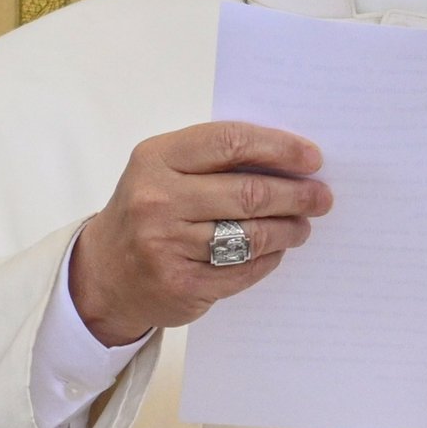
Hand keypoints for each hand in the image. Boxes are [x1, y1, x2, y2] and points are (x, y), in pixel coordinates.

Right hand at [68, 122, 330, 344]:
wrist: (104, 273)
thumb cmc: (148, 209)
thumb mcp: (165, 170)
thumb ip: (215, 159)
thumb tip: (289, 158)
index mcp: (156, 158)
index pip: (230, 142)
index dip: (279, 148)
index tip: (313, 158)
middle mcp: (157, 200)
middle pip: (248, 193)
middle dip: (295, 194)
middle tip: (322, 197)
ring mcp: (167, 245)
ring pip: (251, 235)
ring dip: (289, 229)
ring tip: (303, 225)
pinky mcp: (182, 285)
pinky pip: (244, 270)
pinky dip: (269, 259)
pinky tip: (277, 250)